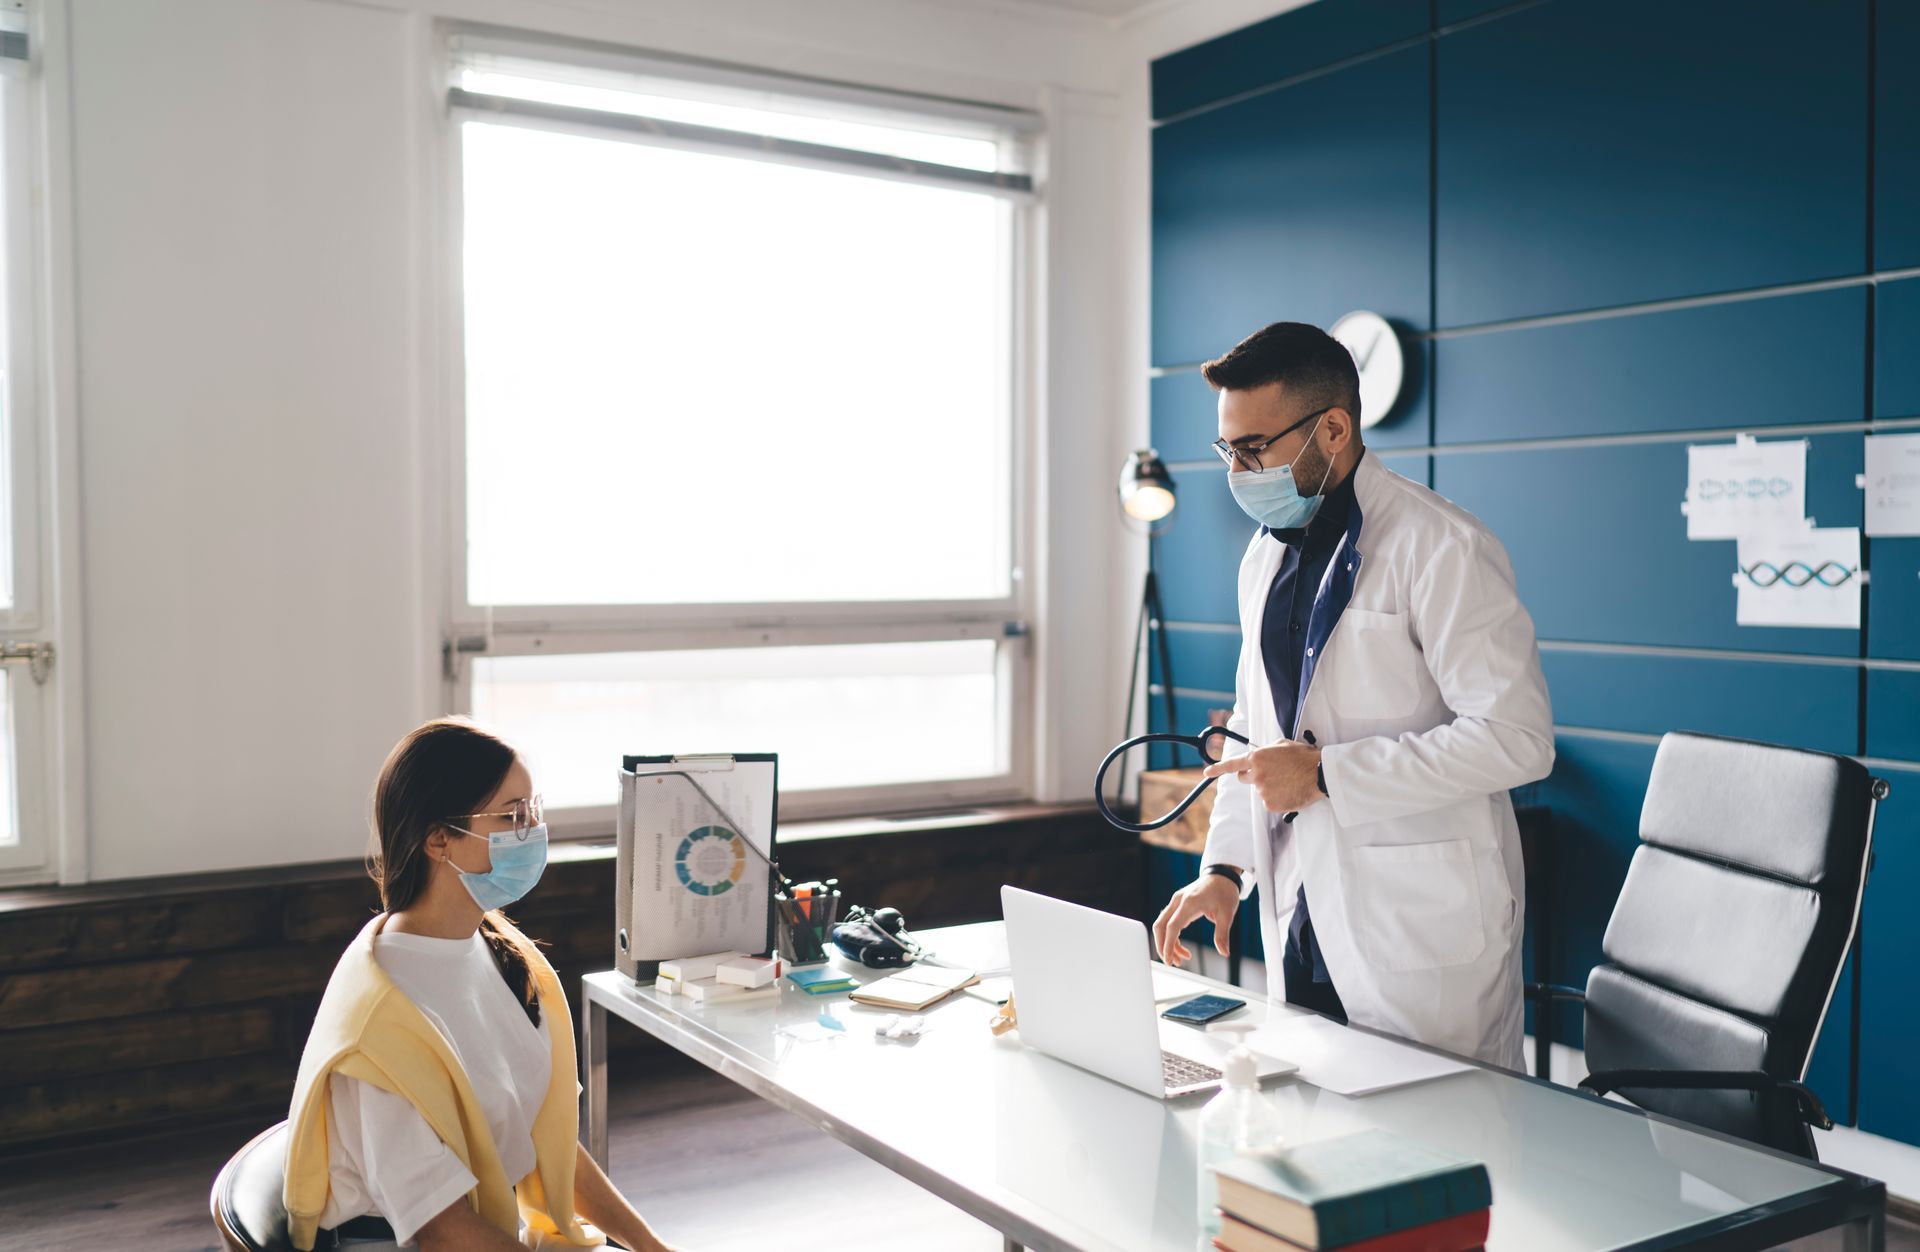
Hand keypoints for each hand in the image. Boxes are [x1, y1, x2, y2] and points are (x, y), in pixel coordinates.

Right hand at [1153, 872, 1239, 967]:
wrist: (1222, 875)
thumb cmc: (1224, 891)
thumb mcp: (1227, 913)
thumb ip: (1222, 934)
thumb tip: (1224, 952)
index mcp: (1189, 903)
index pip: (1172, 926)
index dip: (1169, 945)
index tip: (1168, 959)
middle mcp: (1178, 901)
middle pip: (1160, 926)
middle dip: (1163, 946)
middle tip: (1172, 962)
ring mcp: (1176, 902)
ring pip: (1162, 925)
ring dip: (1167, 943)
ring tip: (1180, 959)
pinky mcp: (1178, 904)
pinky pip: (1169, 923)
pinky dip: (1172, 937)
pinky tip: (1182, 948)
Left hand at [1203, 741, 1322, 814]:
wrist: (1321, 773)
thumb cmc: (1304, 757)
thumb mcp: (1282, 745)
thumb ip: (1265, 751)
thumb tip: (1259, 757)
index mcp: (1257, 758)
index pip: (1232, 764)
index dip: (1217, 769)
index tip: (1207, 772)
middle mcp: (1256, 775)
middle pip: (1244, 778)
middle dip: (1252, 776)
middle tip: (1270, 774)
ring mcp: (1262, 791)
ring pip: (1259, 790)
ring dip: (1269, 787)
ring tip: (1288, 781)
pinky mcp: (1270, 804)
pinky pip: (1269, 802)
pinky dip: (1277, 799)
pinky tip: (1289, 791)